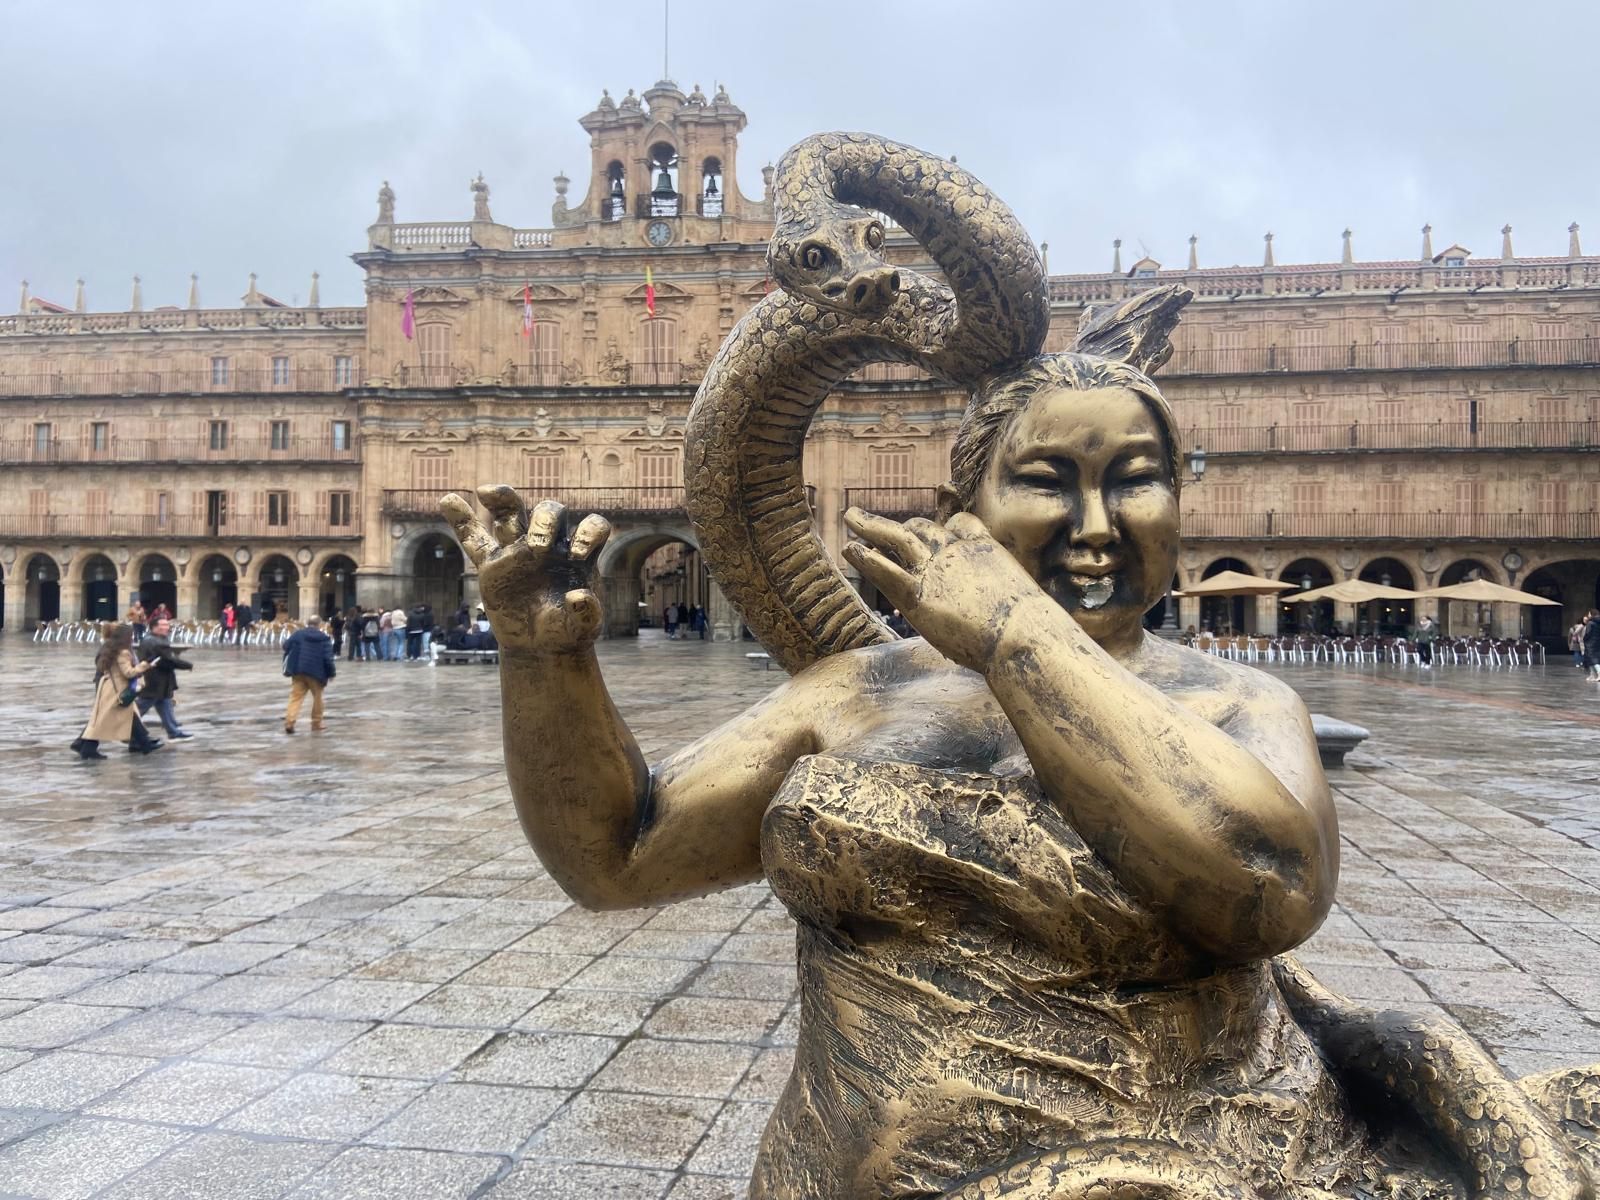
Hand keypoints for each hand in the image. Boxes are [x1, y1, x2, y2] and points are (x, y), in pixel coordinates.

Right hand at [441, 486, 610, 653]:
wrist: (542, 647)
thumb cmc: (568, 631)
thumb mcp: (584, 628)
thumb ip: (587, 614)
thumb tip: (577, 596)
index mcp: (577, 554)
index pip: (591, 525)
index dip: (587, 532)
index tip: (578, 555)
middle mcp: (550, 545)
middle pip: (549, 511)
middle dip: (545, 522)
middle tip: (540, 548)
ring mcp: (519, 551)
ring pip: (511, 514)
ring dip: (503, 500)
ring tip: (487, 493)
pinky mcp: (493, 565)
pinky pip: (474, 540)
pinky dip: (461, 520)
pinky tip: (447, 500)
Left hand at [841, 509, 1045, 672]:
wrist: (1022, 635)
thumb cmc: (1033, 631)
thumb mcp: (1026, 604)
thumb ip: (1011, 603)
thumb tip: (1028, 623)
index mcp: (985, 549)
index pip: (960, 524)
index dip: (945, 525)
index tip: (931, 527)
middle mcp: (958, 551)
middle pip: (925, 528)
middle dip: (902, 524)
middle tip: (879, 520)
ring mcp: (936, 570)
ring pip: (898, 538)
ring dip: (871, 526)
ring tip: (850, 517)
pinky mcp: (918, 593)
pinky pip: (886, 570)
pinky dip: (866, 558)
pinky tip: (850, 549)